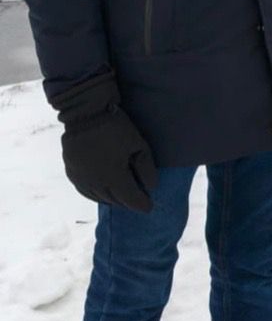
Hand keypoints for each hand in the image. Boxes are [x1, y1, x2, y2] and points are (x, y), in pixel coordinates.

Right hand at [54, 72, 156, 212]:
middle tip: (137, 201)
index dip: (142, 204)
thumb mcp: (139, 145)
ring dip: (112, 199)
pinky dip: (95, 195)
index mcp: (114, 177)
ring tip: (122, 198)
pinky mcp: (71, 171)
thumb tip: (151, 187)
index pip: (130, 199)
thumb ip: (146, 168)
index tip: (150, 207)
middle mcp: (96, 182)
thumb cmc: (116, 128)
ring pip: (98, 197)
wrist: (85, 113)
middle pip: (114, 200)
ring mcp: (81, 178)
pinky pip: (84, 190)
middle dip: (127, 202)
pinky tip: (102, 193)